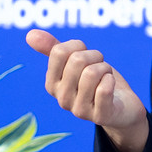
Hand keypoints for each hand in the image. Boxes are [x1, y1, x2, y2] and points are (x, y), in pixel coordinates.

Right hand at [26, 30, 149, 151]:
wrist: (122, 106)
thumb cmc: (97, 80)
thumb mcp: (76, 62)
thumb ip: (53, 48)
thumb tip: (29, 35)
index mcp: (52, 83)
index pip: (59, 52)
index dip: (78, 46)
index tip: (85, 54)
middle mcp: (62, 98)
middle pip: (77, 60)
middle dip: (95, 56)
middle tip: (100, 66)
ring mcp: (79, 110)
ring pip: (92, 73)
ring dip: (105, 68)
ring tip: (106, 76)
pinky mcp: (100, 116)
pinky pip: (104, 90)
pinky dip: (110, 80)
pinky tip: (110, 85)